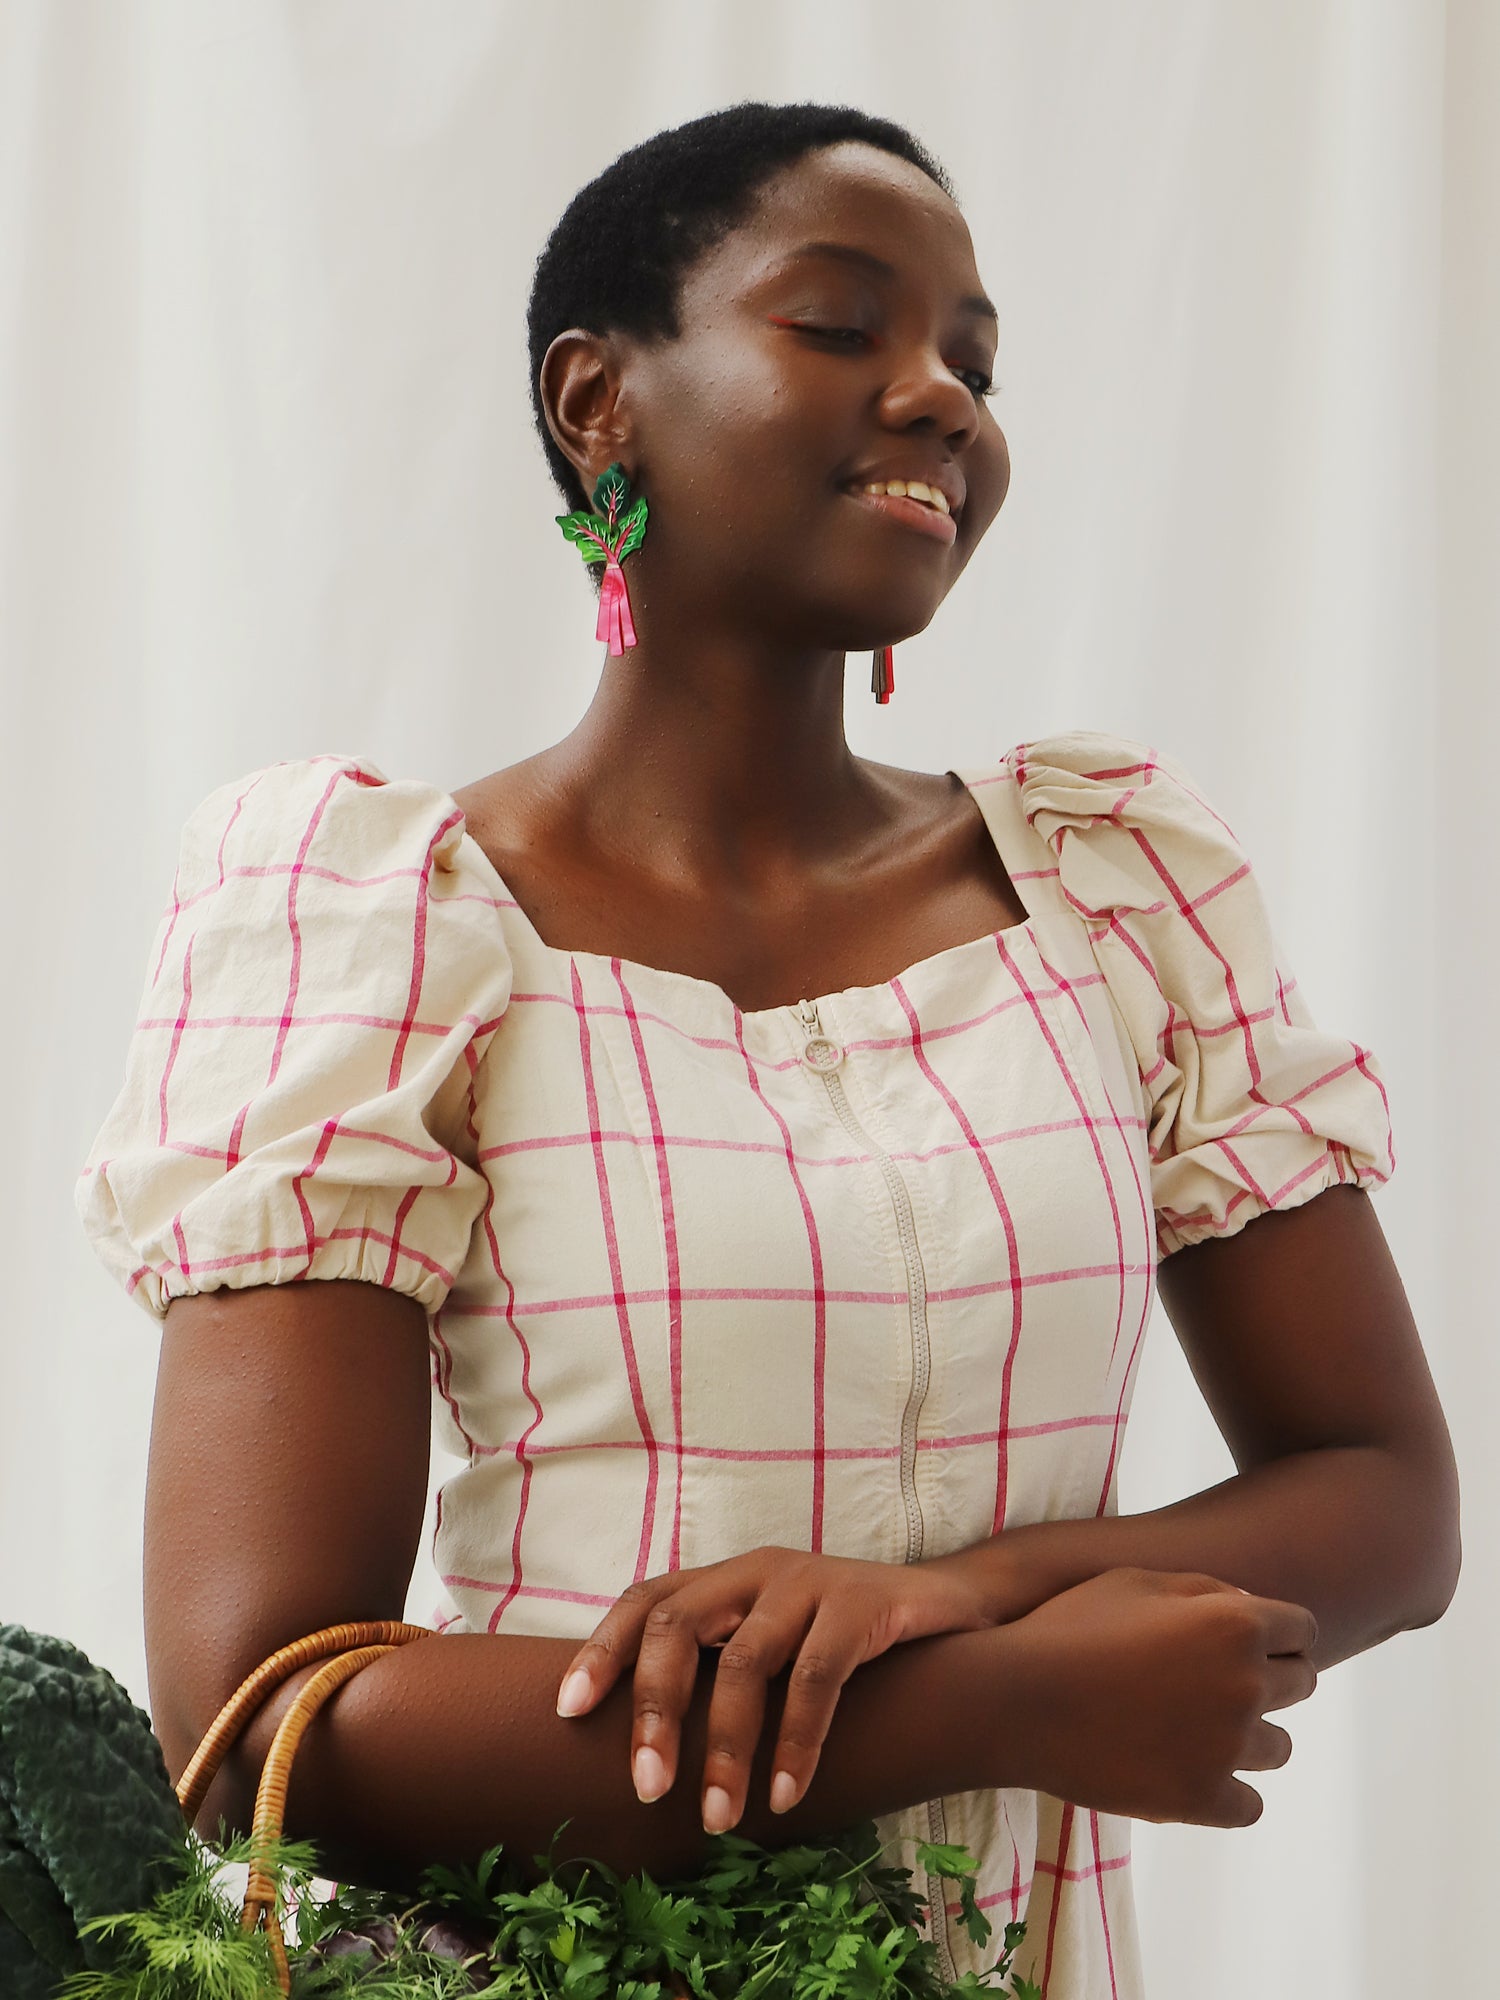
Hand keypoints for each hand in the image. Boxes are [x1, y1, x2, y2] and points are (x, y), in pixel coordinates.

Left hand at [553, 1546, 991, 1831]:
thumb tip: (645, 1757)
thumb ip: (722, 1673)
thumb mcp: (774, 1648)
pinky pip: (817, 1676)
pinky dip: (797, 1739)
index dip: (602, 1651)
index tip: (567, 1713)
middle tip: (648, 1788)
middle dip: (655, 1710)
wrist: (952, 1612)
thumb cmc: (846, 1646)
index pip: (647, 1602)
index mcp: (727, 1580)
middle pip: (678, 1625)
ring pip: (747, 1661)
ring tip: (720, 1816)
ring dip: (727, 1746)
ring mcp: (811, 1582)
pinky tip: (786, 1792)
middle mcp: (758, 1571)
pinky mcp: (863, 1604)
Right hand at [1004, 1567, 1318, 1826]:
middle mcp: (1247, 1683)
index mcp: (1236, 1623)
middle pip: (1300, 1684)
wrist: (1017, 1700)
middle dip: (1270, 1679)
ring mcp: (1229, 1747)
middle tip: (1217, 1684)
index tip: (1247, 1643)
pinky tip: (1192, 1773)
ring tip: (1197, 1730)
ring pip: (1279, 1747)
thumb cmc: (1070, 1626)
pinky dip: (1228, 1792)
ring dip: (1251, 1736)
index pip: (1302, 1630)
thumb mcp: (1134, 1581)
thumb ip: (1204, 1589)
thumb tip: (1251, 1608)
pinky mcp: (1205, 1799)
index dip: (1276, 1633)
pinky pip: (1250, 1805)